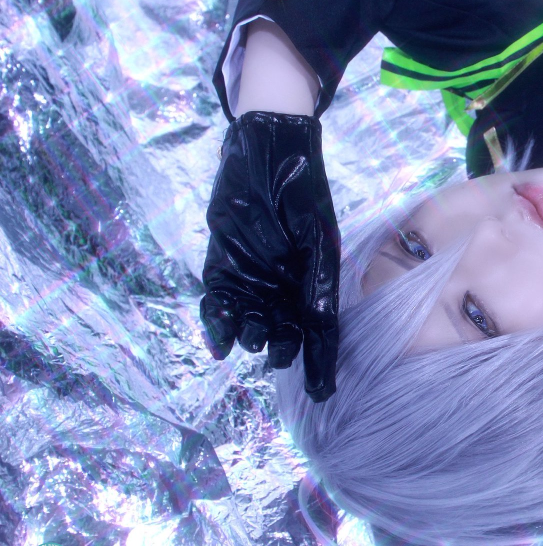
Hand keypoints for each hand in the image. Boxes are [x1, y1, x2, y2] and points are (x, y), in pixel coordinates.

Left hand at [201, 111, 338, 401]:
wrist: (266, 151)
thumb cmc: (299, 190)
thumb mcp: (314, 236)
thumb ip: (316, 282)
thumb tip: (322, 323)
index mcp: (315, 280)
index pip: (321, 330)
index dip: (321, 363)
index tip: (322, 394)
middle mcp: (285, 286)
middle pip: (286, 333)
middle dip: (282, 350)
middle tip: (277, 356)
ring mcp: (253, 279)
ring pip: (252, 325)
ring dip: (251, 338)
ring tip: (250, 339)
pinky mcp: (222, 269)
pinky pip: (219, 306)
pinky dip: (217, 325)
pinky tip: (217, 340)